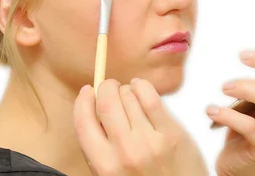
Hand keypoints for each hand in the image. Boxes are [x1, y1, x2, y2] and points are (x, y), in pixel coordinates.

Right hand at [74, 78, 207, 175]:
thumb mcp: (112, 173)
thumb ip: (99, 146)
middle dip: (106, 88)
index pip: (83, 122)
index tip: (87, 91)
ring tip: (129, 94)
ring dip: (126, 89)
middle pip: (106, 102)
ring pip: (128, 96)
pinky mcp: (171, 134)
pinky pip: (150, 97)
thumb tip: (92, 106)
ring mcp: (149, 142)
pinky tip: (141, 89)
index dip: (83, 101)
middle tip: (110, 88)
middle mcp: (125, 153)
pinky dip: (142, 86)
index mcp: (104, 166)